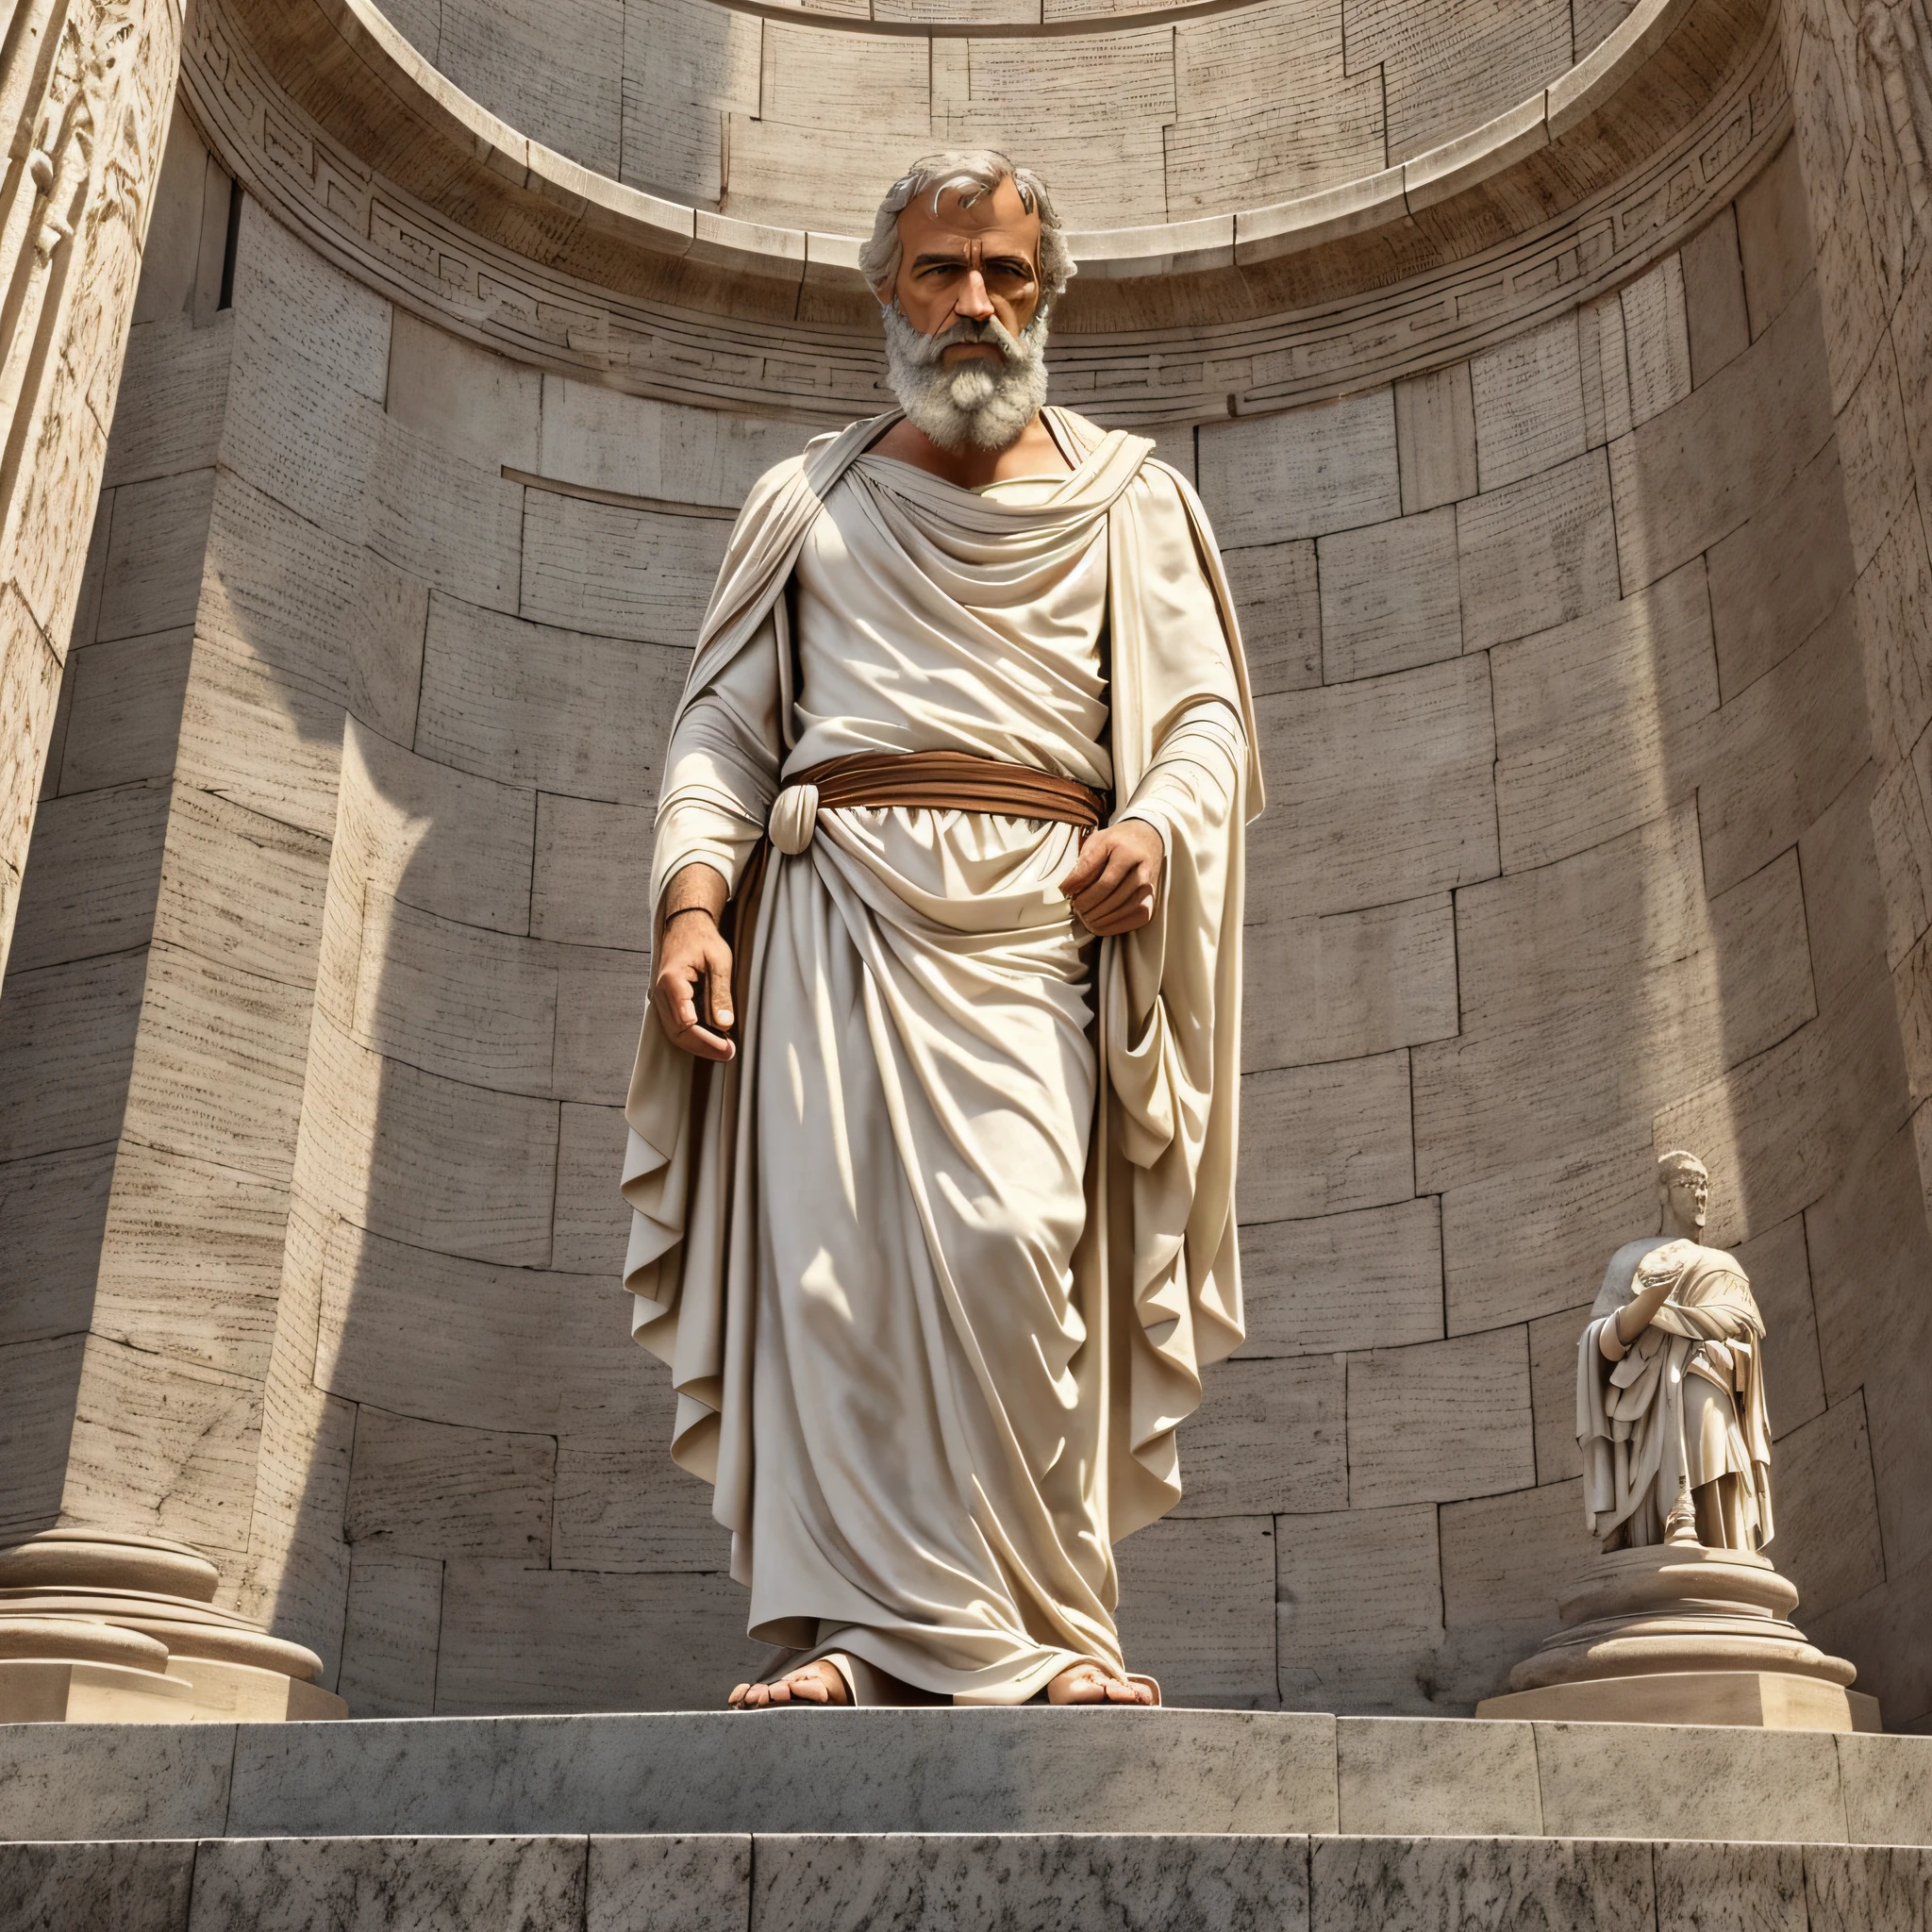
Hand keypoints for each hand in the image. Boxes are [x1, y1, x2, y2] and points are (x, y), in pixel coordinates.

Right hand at [653, 868, 734, 1060]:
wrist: (686, 927)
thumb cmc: (703, 941)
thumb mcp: (720, 961)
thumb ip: (721, 992)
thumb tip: (724, 1024)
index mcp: (673, 981)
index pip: (685, 1021)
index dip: (706, 1039)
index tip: (727, 1047)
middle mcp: (661, 993)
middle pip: (678, 1033)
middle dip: (704, 1047)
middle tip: (730, 1053)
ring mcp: (661, 1000)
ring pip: (675, 1034)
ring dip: (699, 1045)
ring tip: (724, 1050)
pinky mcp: (668, 1003)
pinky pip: (676, 1027)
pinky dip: (694, 1037)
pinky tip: (713, 1040)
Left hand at [1059, 819, 1163, 935]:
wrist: (1149, 838)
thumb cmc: (1119, 841)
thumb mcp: (1099, 841)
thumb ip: (1085, 862)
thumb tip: (1067, 887)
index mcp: (1128, 854)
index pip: (1103, 880)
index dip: (1083, 891)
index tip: (1065, 894)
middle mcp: (1143, 872)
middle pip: (1114, 897)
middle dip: (1091, 906)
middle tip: (1075, 909)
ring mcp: (1150, 887)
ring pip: (1126, 909)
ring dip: (1102, 918)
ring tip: (1084, 919)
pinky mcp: (1153, 899)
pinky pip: (1136, 918)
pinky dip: (1116, 926)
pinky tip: (1099, 925)